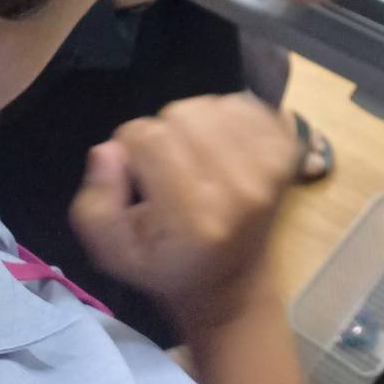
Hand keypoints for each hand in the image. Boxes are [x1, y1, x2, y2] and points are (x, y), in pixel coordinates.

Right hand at [71, 95, 296, 331]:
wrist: (235, 279)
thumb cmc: (168, 265)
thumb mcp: (114, 254)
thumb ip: (95, 206)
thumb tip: (109, 150)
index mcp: (196, 216)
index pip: (147, 137)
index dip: (131, 151)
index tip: (138, 179)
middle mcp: (241, 187)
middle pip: (180, 114)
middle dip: (162, 136)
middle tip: (167, 172)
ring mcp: (271, 165)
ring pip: (209, 104)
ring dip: (193, 126)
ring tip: (194, 161)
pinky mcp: (288, 148)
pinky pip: (242, 104)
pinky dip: (224, 119)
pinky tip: (220, 150)